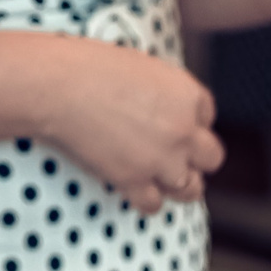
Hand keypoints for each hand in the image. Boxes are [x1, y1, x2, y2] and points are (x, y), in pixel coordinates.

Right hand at [34, 39, 224, 214]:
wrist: (58, 87)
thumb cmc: (88, 66)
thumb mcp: (140, 66)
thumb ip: (160, 90)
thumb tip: (158, 105)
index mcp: (187, 94)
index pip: (207, 115)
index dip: (190, 120)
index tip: (173, 122)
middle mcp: (184, 129)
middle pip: (212, 157)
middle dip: (195, 156)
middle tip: (175, 154)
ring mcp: (162, 159)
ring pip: (191, 188)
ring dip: (178, 184)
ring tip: (162, 179)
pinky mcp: (135, 181)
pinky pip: (154, 204)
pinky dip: (145, 199)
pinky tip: (135, 189)